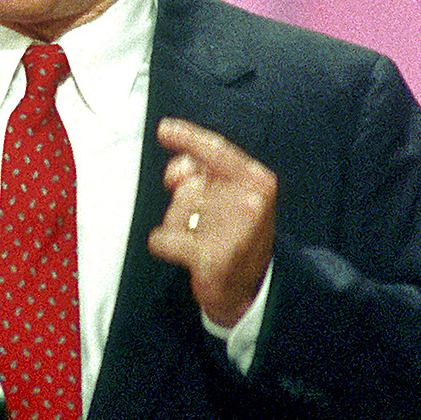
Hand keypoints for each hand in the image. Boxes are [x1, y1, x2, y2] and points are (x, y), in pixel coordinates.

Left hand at [147, 117, 276, 328]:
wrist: (250, 290)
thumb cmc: (236, 236)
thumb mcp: (231, 196)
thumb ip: (204, 173)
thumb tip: (176, 172)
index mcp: (258, 181)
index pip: (216, 150)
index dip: (187, 136)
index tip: (164, 129)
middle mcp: (249, 201)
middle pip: (187, 187)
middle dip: (185, 204)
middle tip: (205, 224)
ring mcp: (234, 230)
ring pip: (174, 212)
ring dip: (178, 225)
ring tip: (201, 240)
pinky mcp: (213, 257)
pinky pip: (162, 239)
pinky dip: (164, 245)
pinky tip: (184, 253)